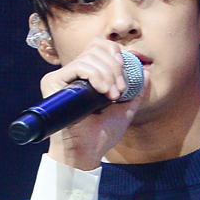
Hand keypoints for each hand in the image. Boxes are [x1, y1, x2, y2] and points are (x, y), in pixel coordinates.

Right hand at [43, 38, 147, 169]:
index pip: (99, 46)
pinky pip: (79, 66)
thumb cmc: (100, 136)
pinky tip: (103, 92)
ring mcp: (63, 77)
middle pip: (96, 47)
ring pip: (89, 57)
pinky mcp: (53, 81)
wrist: (86, 152)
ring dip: (108, 74)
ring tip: (112, 96)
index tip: (125, 75)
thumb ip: (135, 92)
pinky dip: (96, 76)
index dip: (115, 53)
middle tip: (120, 91)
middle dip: (115, 67)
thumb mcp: (124, 110)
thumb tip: (146, 73)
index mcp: (87, 76)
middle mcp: (73, 73)